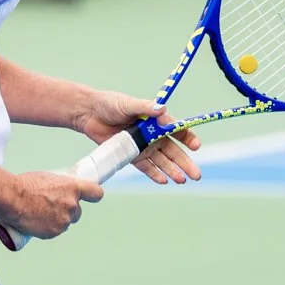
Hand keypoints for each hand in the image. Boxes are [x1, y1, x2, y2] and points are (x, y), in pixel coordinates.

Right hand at [2, 170, 104, 240]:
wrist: (13, 199)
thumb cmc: (26, 185)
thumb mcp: (48, 178)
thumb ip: (59, 187)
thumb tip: (59, 192)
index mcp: (72, 188)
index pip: (96, 193)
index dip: (94, 195)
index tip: (91, 196)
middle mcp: (72, 205)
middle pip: (78, 212)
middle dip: (68, 210)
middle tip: (53, 206)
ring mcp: (64, 220)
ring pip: (65, 222)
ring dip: (57, 219)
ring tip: (40, 212)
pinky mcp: (54, 232)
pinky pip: (55, 230)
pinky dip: (48, 228)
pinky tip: (37, 221)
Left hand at [77, 91, 201, 184]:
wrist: (89, 114)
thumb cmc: (109, 103)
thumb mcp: (127, 103)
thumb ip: (144, 107)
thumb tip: (162, 109)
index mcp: (155, 119)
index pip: (177, 129)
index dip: (188, 138)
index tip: (196, 146)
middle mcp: (152, 134)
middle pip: (173, 150)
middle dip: (185, 162)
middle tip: (196, 174)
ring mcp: (142, 145)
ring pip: (162, 161)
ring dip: (172, 171)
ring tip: (182, 181)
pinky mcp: (131, 155)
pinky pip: (146, 166)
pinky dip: (155, 174)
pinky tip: (164, 181)